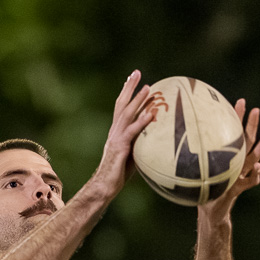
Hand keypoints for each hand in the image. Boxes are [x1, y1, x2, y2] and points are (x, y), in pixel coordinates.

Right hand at [88, 71, 163, 201]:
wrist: (104, 187)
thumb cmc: (118, 175)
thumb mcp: (132, 155)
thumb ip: (140, 143)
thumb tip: (156, 137)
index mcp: (117, 132)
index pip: (121, 107)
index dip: (127, 92)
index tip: (133, 78)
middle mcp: (114, 132)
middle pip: (121, 104)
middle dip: (129, 87)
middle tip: (136, 72)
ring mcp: (116, 138)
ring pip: (126, 114)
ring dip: (138, 100)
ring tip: (148, 88)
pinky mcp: (120, 147)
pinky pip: (132, 132)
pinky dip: (142, 122)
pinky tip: (151, 114)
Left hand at [200, 100, 259, 220]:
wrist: (211, 212)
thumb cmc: (202, 190)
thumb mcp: (195, 173)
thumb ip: (191, 160)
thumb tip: (173, 139)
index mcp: (227, 158)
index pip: (233, 134)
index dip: (237, 118)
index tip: (239, 102)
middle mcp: (236, 164)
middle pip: (246, 141)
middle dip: (251, 125)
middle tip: (255, 109)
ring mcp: (239, 176)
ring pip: (252, 158)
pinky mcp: (237, 190)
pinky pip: (249, 182)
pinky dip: (254, 175)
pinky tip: (257, 167)